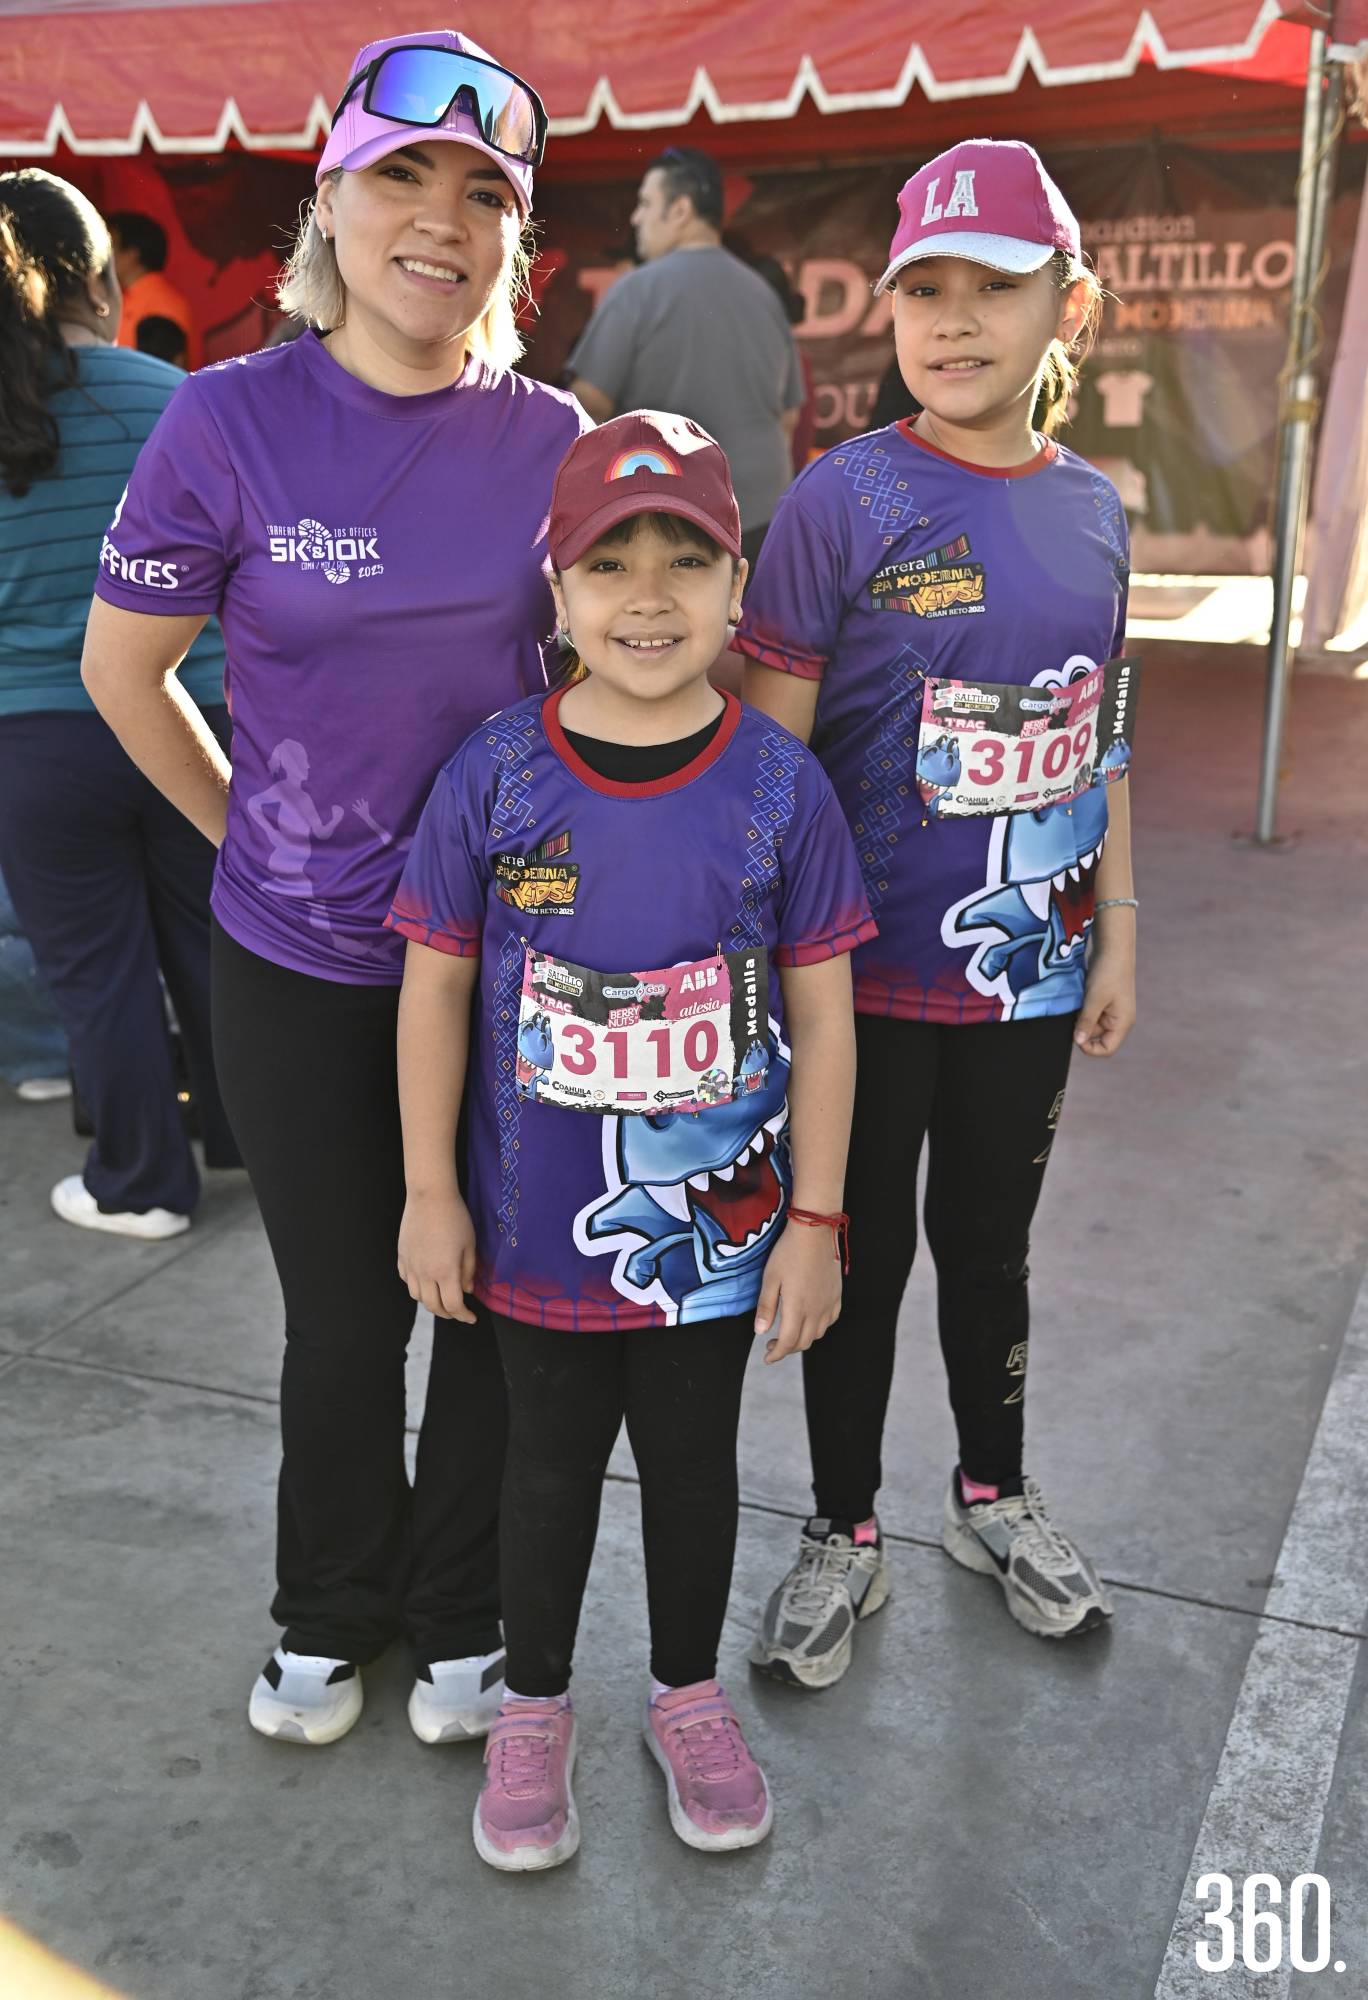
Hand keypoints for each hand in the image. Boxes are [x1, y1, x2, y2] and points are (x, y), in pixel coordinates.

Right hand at [397, 1188, 477, 1322]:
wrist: (430, 1196)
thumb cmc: (455, 1217)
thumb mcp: (470, 1245)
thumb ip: (469, 1271)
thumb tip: (467, 1290)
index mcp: (445, 1272)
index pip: (453, 1305)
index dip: (464, 1316)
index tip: (472, 1317)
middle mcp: (424, 1273)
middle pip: (433, 1306)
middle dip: (448, 1313)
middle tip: (458, 1311)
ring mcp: (410, 1265)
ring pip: (417, 1296)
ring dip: (430, 1302)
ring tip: (441, 1298)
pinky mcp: (402, 1255)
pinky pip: (406, 1280)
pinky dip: (416, 1287)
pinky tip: (425, 1282)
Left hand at [754, 1219, 842, 1363]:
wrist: (814, 1232)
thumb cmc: (788, 1253)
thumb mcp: (770, 1278)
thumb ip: (766, 1307)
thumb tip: (761, 1332)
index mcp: (797, 1308)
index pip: (788, 1342)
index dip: (777, 1355)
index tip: (767, 1358)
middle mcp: (816, 1310)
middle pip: (804, 1342)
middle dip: (787, 1349)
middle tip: (773, 1346)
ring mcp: (829, 1303)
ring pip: (818, 1333)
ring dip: (803, 1339)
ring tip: (789, 1333)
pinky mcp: (836, 1294)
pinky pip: (830, 1320)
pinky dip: (819, 1328)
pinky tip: (810, 1321)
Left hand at [1074, 938, 1135, 1057]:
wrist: (1113, 948)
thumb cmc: (1108, 973)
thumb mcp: (1094, 1000)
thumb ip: (1086, 1022)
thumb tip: (1078, 1042)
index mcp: (1122, 1023)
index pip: (1107, 1049)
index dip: (1090, 1048)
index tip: (1075, 1036)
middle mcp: (1118, 1020)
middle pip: (1096, 1037)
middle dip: (1083, 1028)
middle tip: (1076, 1013)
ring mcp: (1111, 1010)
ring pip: (1090, 1024)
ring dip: (1081, 1017)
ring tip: (1079, 1002)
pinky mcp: (1103, 1001)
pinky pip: (1089, 1012)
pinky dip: (1082, 1008)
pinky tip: (1080, 997)